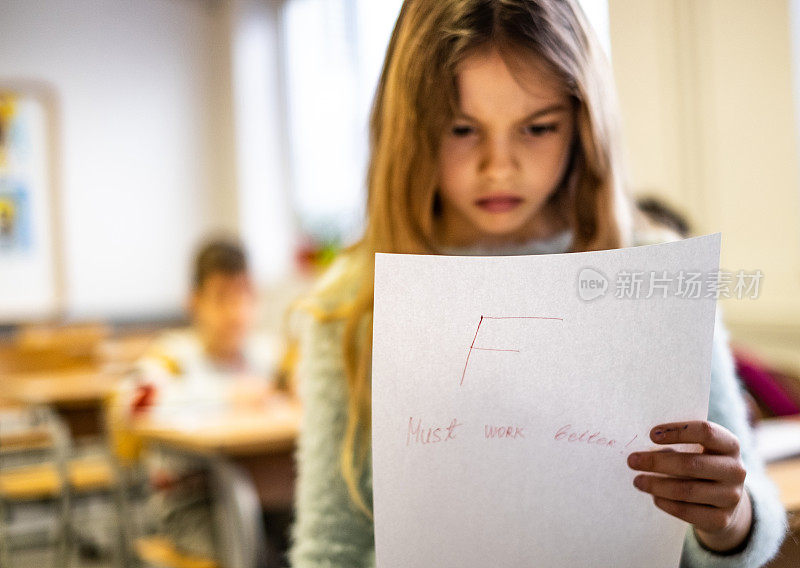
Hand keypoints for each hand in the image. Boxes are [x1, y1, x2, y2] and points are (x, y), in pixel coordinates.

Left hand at [627, 420, 752, 552]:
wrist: (726, 500)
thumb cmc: (702, 464)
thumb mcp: (698, 449)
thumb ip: (678, 444)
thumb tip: (643, 451)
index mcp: (730, 445)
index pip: (706, 432)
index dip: (677, 431)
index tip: (650, 435)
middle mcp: (736, 470)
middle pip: (691, 464)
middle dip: (656, 462)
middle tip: (632, 460)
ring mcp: (732, 496)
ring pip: (686, 490)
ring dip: (656, 485)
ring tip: (637, 480)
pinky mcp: (722, 519)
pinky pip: (688, 512)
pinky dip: (666, 503)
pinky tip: (654, 497)